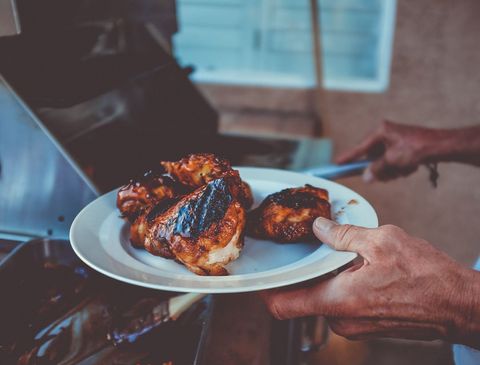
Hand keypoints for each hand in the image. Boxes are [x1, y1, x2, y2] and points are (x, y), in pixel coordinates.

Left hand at [261, 218, 479, 347]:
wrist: (459, 305)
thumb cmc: (427, 277)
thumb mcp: (382, 241)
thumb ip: (344, 235)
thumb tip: (320, 228)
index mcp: (338, 300)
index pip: (283, 305)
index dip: (265, 290)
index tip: (260, 275)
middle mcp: (342, 319)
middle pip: (302, 297)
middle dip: (302, 273)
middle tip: (307, 248)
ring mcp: (354, 325)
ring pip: (322, 299)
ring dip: (324, 277)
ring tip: (338, 253)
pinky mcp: (366, 324)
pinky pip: (340, 303)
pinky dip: (339, 284)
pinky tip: (355, 266)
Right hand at [336, 121, 437, 181]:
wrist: (440, 146)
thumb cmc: (415, 149)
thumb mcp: (391, 161)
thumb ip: (376, 169)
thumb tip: (366, 177)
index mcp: (380, 132)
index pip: (359, 148)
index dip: (347, 158)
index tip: (336, 164)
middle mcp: (386, 134)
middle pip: (372, 158)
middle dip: (380, 168)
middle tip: (386, 174)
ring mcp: (395, 141)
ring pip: (383, 162)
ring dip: (391, 170)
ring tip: (403, 170)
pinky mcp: (403, 148)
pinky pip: (393, 162)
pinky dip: (399, 168)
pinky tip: (410, 167)